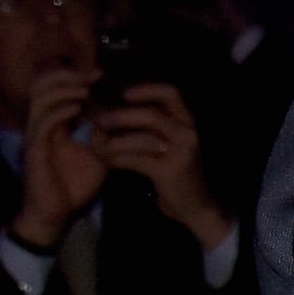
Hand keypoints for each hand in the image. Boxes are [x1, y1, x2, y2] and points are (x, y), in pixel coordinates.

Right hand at [11, 63, 103, 250]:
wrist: (57, 215)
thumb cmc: (73, 185)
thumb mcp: (95, 154)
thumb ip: (101, 133)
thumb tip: (117, 114)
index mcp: (51, 123)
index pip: (54, 89)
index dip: (73, 76)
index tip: (99, 73)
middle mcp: (39, 125)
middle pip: (41, 85)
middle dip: (66, 76)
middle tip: (92, 75)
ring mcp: (33, 137)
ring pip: (39, 100)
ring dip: (63, 90)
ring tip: (85, 89)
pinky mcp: (33, 151)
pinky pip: (42, 124)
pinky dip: (59, 112)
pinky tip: (77, 109)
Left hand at [84, 79, 228, 247]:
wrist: (196, 205)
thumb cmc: (178, 172)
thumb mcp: (171, 144)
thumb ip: (152, 128)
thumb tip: (113, 111)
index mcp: (187, 122)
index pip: (170, 93)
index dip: (146, 89)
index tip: (124, 94)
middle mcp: (187, 133)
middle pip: (151, 114)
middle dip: (121, 115)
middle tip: (99, 120)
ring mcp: (181, 152)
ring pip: (141, 139)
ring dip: (114, 141)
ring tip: (96, 143)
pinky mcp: (170, 172)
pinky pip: (137, 160)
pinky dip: (117, 159)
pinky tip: (106, 160)